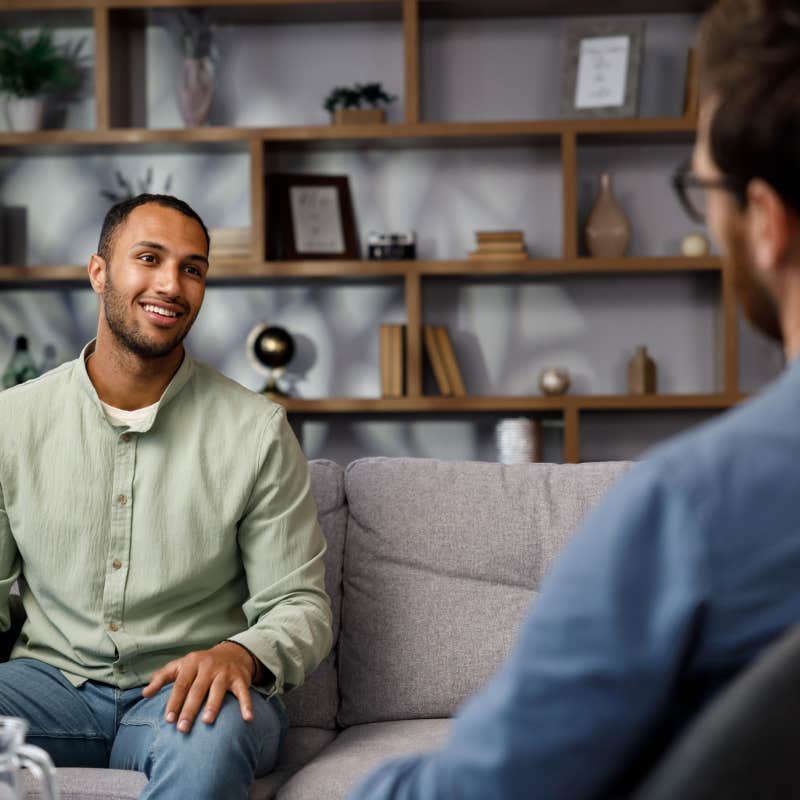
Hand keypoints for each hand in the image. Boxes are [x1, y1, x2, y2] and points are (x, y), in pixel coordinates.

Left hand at [142, 642, 256, 732]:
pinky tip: (247, 718)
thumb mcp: (181, 665)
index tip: (168, 719)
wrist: (232, 652)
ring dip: (213, 706)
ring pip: (218, 690)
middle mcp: (209, 666)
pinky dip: (246, 705)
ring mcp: (225, 672)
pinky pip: (243, 693)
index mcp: (192, 662)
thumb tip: (145, 693)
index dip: (174, 701)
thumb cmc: (201, 664)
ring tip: (206, 722)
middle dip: (189, 709)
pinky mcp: (240, 679)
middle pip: (197, 689)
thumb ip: (162, 677)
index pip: (181, 683)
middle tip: (182, 728)